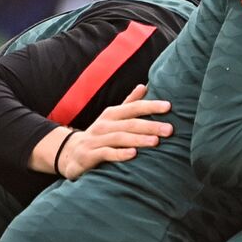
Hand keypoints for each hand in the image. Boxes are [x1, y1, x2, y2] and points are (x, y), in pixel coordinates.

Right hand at [40, 84, 173, 178]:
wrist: (71, 153)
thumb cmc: (100, 134)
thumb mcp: (113, 118)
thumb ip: (129, 103)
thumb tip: (144, 86)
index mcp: (112, 114)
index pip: (133, 107)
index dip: (151, 106)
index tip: (169, 106)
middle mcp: (103, 124)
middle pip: (130, 123)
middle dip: (151, 125)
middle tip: (170, 129)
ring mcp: (95, 139)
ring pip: (119, 138)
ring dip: (138, 139)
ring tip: (155, 141)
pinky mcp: (89, 155)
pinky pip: (105, 153)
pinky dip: (119, 154)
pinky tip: (133, 154)